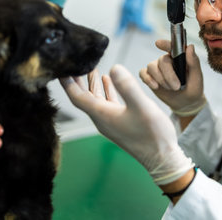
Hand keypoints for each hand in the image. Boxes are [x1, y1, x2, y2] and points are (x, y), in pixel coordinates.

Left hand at [60, 66, 193, 184]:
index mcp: (101, 114)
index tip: (59, 68)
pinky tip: (108, 81)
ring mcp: (110, 121)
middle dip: (76, 80)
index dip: (67, 81)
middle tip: (71, 64)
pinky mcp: (120, 122)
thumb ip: (127, 87)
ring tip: (90, 68)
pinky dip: (105, 90)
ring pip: (94, 99)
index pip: (76, 96)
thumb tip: (113, 67)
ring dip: (91, 84)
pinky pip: (106, 103)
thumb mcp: (142, 107)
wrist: (162, 159)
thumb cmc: (153, 135)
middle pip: (82, 97)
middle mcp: (102, 118)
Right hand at [139, 40, 205, 116]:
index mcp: (179, 57)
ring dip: (161, 79)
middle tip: (177, 87)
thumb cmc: (193, 87)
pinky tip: (155, 86)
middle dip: (168, 75)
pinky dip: (148, 79)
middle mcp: (167, 60)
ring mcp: (157, 68)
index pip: (171, 46)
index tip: (158, 43)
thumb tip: (190, 47)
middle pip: (161, 61)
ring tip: (170, 89)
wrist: (186, 102)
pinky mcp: (149, 77)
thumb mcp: (197, 76)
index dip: (165, 44)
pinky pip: (143, 73)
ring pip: (151, 67)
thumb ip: (194, 61)